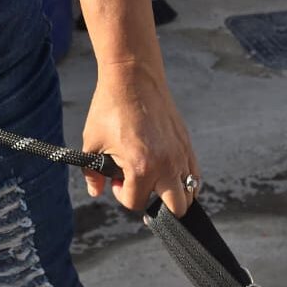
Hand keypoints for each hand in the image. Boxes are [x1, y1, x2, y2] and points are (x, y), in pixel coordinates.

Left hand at [82, 60, 199, 216]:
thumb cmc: (111, 107)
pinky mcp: (187, 146)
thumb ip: (92, 173)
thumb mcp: (92, 142)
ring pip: (190, 194)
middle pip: (177, 209)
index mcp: (142, 167)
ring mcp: (181, 156)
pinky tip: (167, 172)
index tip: (117, 179)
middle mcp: (167, 166)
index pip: (136, 203)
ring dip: (172, 194)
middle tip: (142, 187)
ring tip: (155, 179)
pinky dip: (184, 182)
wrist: (133, 77)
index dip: (122, 195)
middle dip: (158, 206)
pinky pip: (194, 176)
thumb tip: (95, 190)